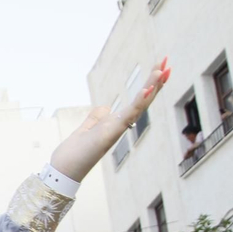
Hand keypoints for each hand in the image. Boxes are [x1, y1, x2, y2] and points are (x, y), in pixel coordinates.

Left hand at [49, 58, 171, 180]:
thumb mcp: (86, 128)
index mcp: (115, 124)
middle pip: (143, 101)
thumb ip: (97, 117)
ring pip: (140, 105)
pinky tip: (148, 88)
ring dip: (153, 86)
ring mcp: (117, 130)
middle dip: (156, 81)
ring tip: (164, 68)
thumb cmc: (74, 154)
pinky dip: (138, 102)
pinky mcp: (111, 134)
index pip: (137, 101)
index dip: (149, 86)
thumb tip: (106, 107)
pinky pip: (128, 116)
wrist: (64, 170)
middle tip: (167, 61)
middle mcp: (120, 126)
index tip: (159, 68)